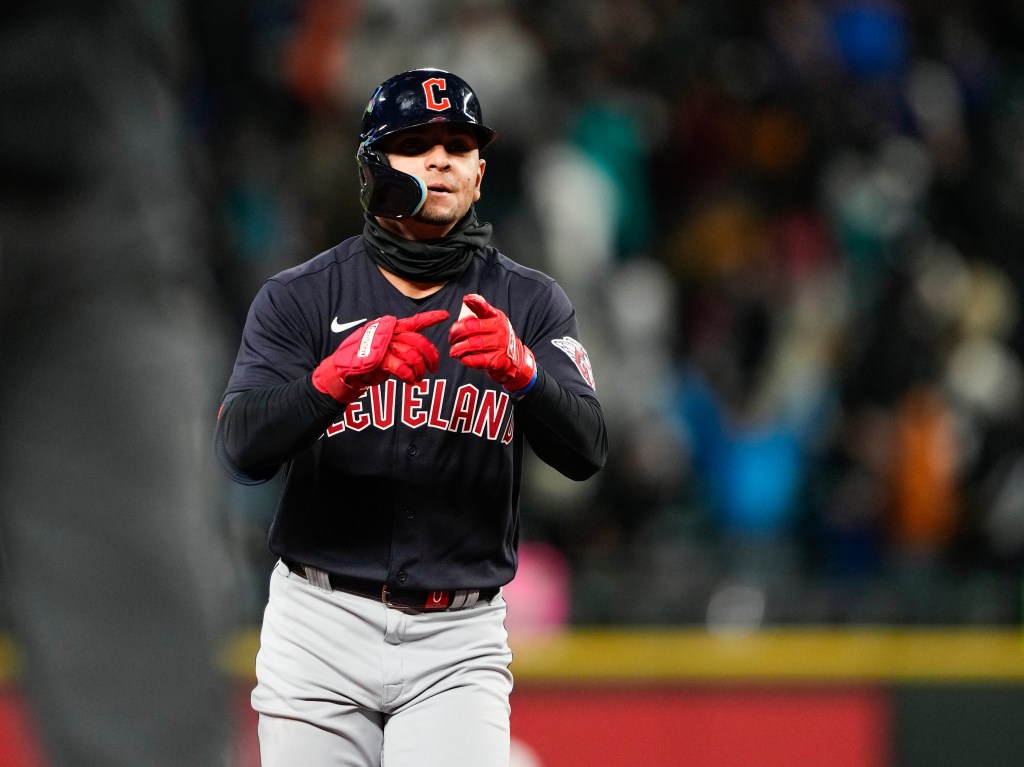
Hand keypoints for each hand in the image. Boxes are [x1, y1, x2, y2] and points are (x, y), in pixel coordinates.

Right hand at [313, 310, 449, 401]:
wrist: (341, 371)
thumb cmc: (364, 361)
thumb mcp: (384, 351)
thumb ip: (400, 347)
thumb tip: (421, 354)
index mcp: (389, 328)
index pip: (414, 321)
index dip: (430, 318)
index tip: (445, 315)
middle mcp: (387, 333)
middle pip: (418, 342)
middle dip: (431, 357)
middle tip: (434, 368)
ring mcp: (382, 345)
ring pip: (412, 355)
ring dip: (419, 370)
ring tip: (418, 379)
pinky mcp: (378, 359)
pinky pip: (401, 367)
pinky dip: (409, 376)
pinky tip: (410, 381)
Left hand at [448, 294, 536, 394]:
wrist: (515, 357)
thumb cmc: (498, 337)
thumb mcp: (493, 321)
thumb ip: (480, 310)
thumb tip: (468, 298)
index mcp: (497, 318)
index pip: (485, 308)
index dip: (476, 302)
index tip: (466, 299)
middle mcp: (500, 330)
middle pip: (472, 328)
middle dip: (456, 333)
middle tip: (451, 339)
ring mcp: (500, 346)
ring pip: (473, 344)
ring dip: (459, 348)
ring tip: (453, 351)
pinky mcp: (497, 361)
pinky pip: (478, 360)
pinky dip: (467, 359)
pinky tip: (463, 358)